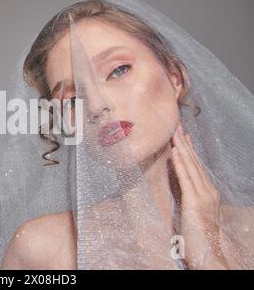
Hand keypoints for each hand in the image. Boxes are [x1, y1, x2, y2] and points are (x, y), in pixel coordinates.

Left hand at [171, 122, 228, 268]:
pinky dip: (179, 164)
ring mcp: (203, 196)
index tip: (183, 136)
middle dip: (184, 143)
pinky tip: (174, 152)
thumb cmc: (198, 239)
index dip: (189, 150)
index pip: (197, 167)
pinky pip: (186, 179)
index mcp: (208, 194)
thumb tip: (179, 187)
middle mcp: (208, 191)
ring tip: (173, 133)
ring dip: (181, 148)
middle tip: (176, 126)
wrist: (209, 256)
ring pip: (191, 166)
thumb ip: (188, 199)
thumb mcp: (193, 214)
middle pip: (194, 163)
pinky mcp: (195, 202)